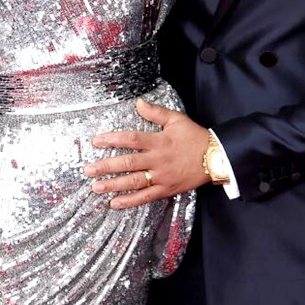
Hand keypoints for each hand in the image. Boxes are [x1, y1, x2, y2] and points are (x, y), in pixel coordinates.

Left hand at [84, 97, 209, 207]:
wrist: (216, 157)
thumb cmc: (195, 137)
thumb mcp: (177, 119)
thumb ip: (155, 112)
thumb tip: (138, 102)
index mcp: (158, 141)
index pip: (131, 139)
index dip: (112, 140)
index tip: (96, 141)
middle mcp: (157, 160)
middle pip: (128, 163)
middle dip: (106, 166)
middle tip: (88, 169)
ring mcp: (161, 176)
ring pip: (134, 182)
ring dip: (113, 185)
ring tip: (96, 186)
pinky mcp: (166, 189)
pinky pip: (145, 197)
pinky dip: (130, 201)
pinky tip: (115, 203)